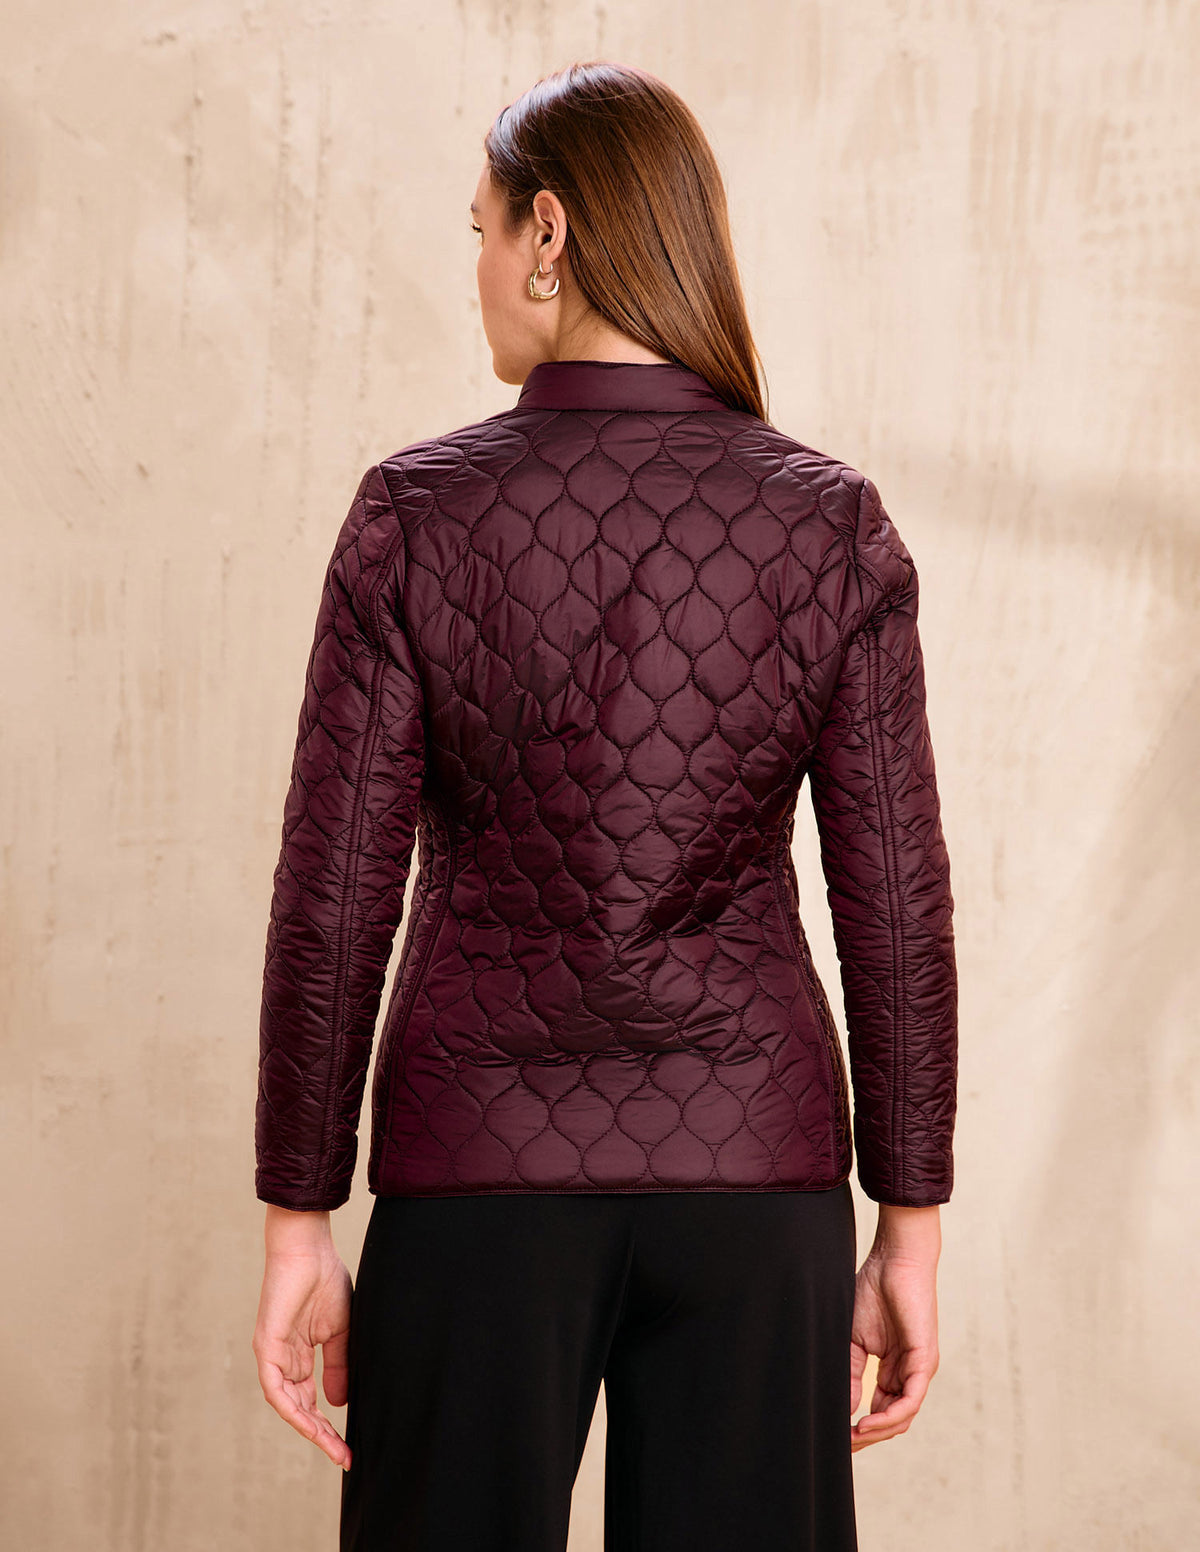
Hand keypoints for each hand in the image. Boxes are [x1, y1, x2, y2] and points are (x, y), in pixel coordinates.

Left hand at [251, 1208, 352, 1469]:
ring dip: (309, 1428)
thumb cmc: (324, 1280)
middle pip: (299, 1408)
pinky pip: (276, 1388)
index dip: (327, 1424)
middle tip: (344, 1455)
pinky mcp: (267, 1346)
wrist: (309, 1249)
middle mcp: (282, 1359)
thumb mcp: (339, 1331)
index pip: (310, 1399)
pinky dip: (292, 1408)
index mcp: (299, 1354)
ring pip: (287, 1404)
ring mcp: (273, 1354)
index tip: (347, 1447)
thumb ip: (337, 1365)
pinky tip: (310, 1424)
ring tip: (333, 1446)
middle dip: (321, 1434)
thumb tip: (339, 1403)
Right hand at [849, 1205, 940, 1449]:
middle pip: (893, 1420)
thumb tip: (845, 1408)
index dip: (861, 1428)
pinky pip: (910, 1400)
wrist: (892, 1259)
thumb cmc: (873, 1290)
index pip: (882, 1410)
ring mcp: (920, 1369)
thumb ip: (852, 1374)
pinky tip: (867, 1422)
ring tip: (852, 1435)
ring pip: (903, 1417)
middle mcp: (910, 1373)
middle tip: (842, 1444)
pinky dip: (889, 1416)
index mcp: (895, 1369)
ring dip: (877, 1431)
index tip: (837, 1436)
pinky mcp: (925, 1361)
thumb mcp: (854, 1339)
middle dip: (867, 1437)